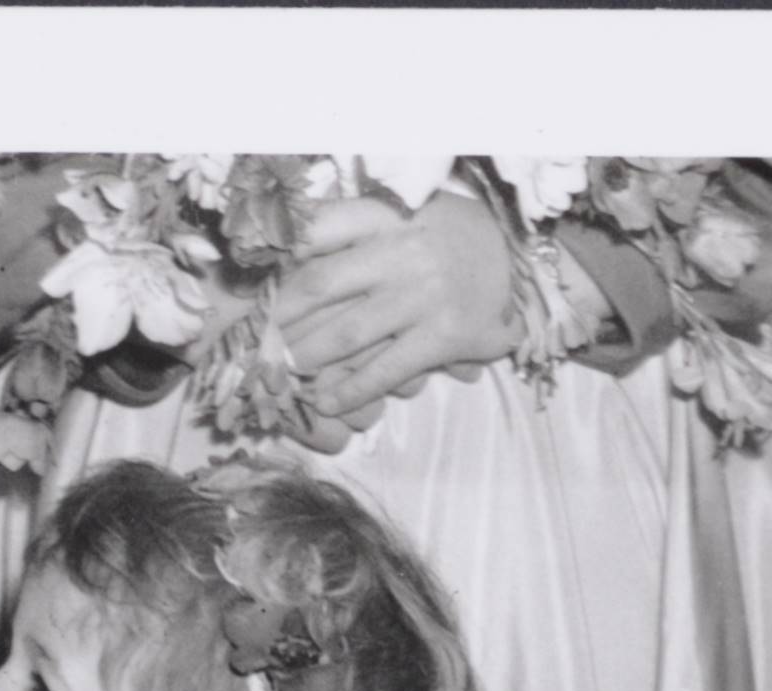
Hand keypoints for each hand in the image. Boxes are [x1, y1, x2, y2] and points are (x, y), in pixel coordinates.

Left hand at [269, 190, 524, 429]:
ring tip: (280, 373)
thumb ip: (357, 221)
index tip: (251, 275)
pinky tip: (324, 401)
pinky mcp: (443, 335)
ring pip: (348, 332)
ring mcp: (423, 294)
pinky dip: (351, 389)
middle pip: (321, 285)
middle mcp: (403, 250)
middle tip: (252, 339)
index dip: (279, 253)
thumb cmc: (449, 234)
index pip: (321, 226)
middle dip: (281, 317)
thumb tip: (288, 235)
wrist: (520, 257)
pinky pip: (386, 368)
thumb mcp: (407, 209)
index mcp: (388, 215)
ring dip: (306, 357)